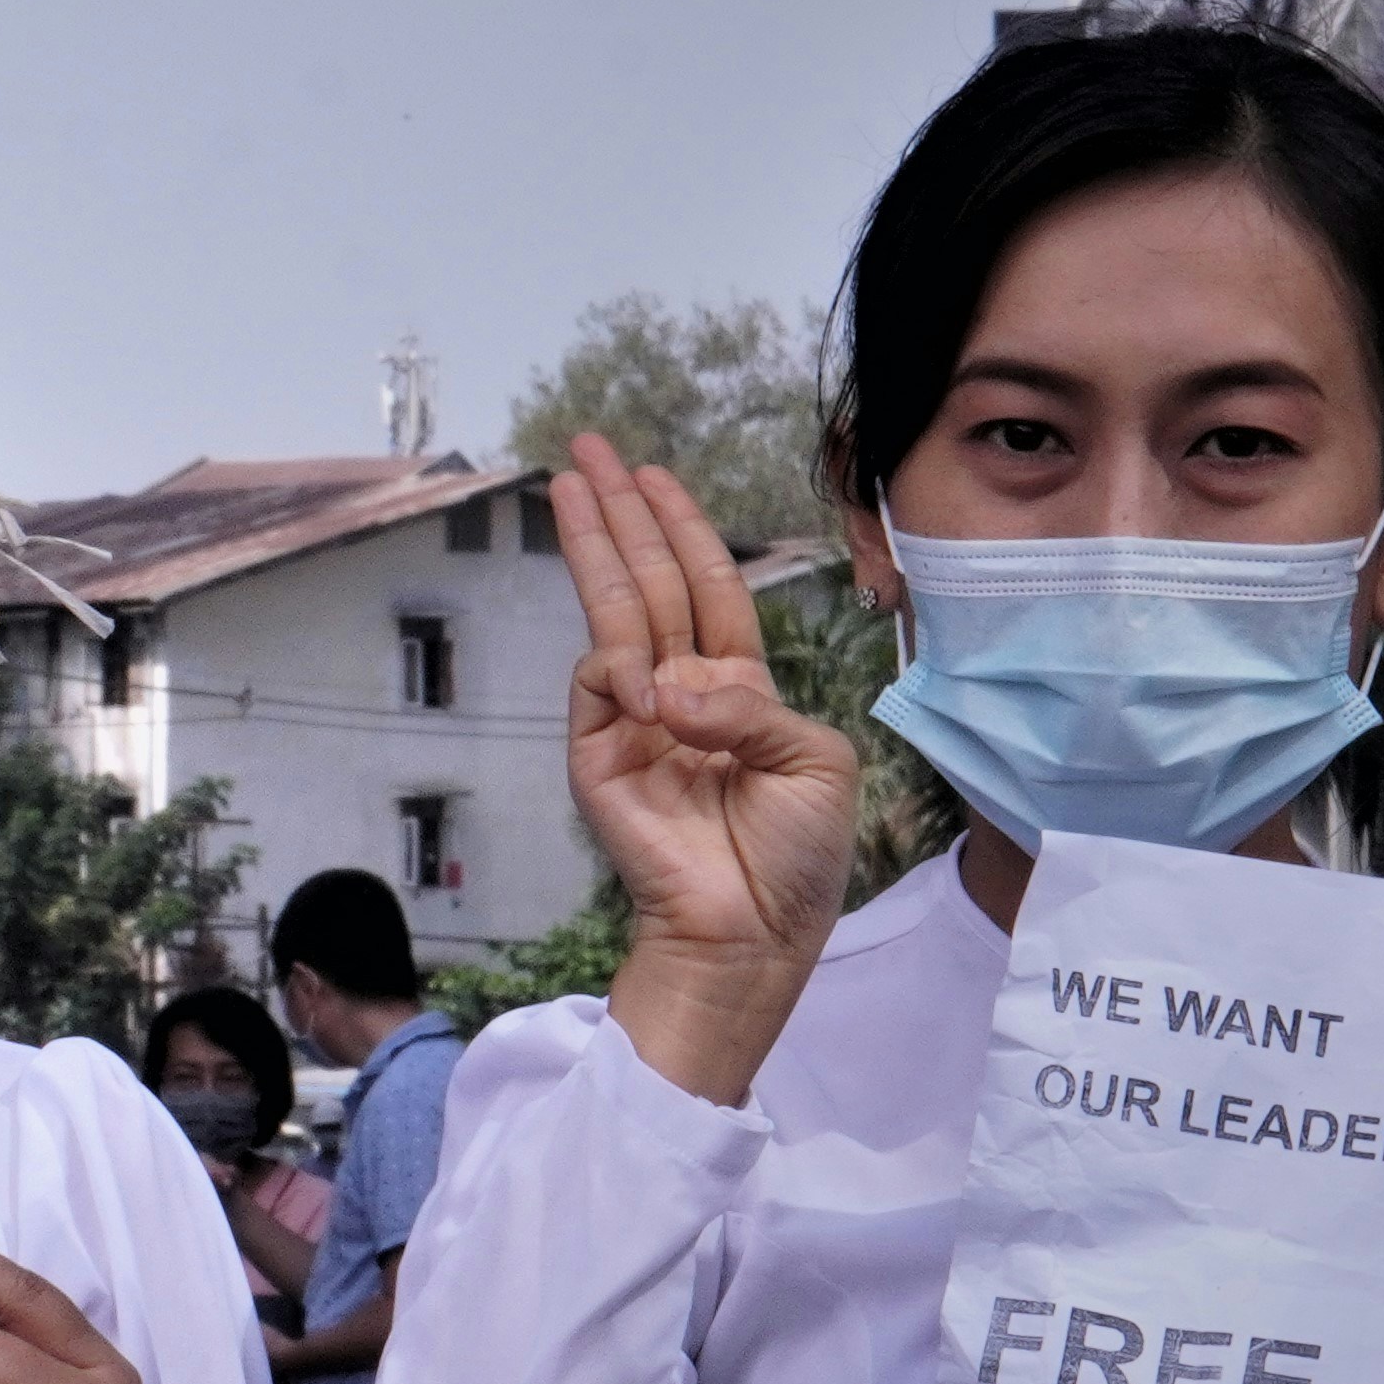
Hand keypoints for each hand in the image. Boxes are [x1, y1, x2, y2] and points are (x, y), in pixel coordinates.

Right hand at [547, 433, 858, 1106]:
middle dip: (617, 514)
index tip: (650, 476)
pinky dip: (624, 667)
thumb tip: (669, 686)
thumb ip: (749, 707)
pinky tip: (650, 685)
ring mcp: (633, 722)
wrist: (751, 932)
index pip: (705, 589)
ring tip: (571, 485)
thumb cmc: (798, 857)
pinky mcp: (599, 756)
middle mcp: (682, 693)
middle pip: (648, 581)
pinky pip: (601, 683)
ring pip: (614, 612)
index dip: (681, 529)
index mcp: (739, 690)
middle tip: (584, 450)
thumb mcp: (812, 762)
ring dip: (595, 545)